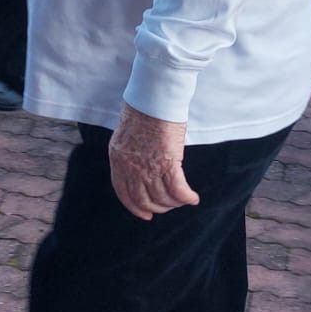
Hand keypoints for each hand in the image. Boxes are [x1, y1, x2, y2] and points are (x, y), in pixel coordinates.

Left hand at [109, 103, 199, 219]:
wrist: (153, 97)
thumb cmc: (142, 108)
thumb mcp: (126, 135)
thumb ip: (129, 154)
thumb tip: (140, 167)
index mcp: (118, 159)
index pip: (123, 193)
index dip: (135, 207)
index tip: (145, 214)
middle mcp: (131, 167)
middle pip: (143, 200)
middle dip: (157, 207)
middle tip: (167, 207)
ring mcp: (149, 167)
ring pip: (162, 198)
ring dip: (174, 203)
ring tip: (182, 199)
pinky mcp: (168, 163)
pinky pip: (178, 189)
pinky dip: (186, 197)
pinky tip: (193, 198)